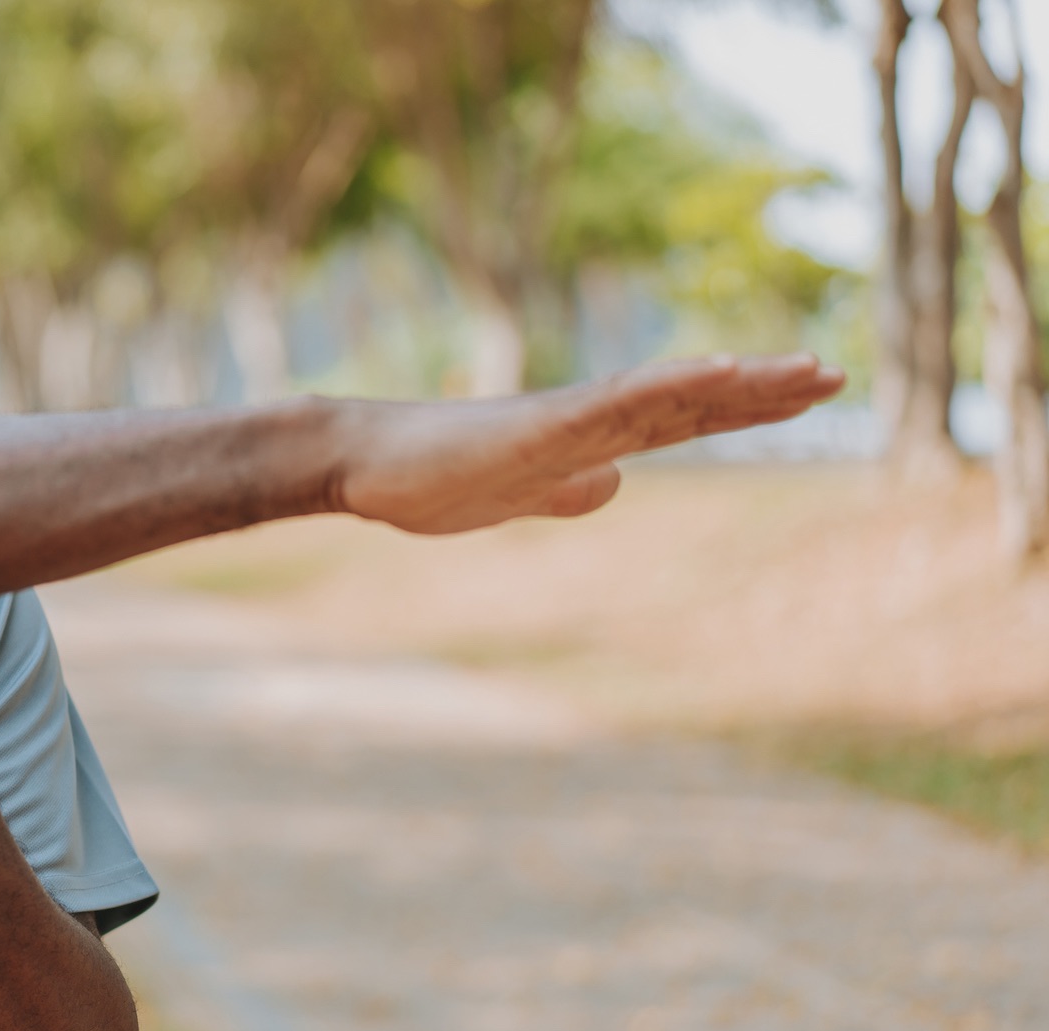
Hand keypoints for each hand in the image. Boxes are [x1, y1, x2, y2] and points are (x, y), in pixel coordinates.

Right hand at [332, 353, 844, 533]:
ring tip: (801, 371)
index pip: (683, 416)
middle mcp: (586, 418)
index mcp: (584, 439)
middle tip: (833, 371)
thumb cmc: (426, 478)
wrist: (362, 463)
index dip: (746, 403)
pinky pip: (617, 402)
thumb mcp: (516, 494)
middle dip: (764, 388)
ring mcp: (565, 418)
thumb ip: (565, 488)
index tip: (809, 389)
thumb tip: (613, 485)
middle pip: (690, 398)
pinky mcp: (538, 425)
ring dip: (738, 383)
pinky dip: (672, 384)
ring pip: (667, 394)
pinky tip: (718, 371)